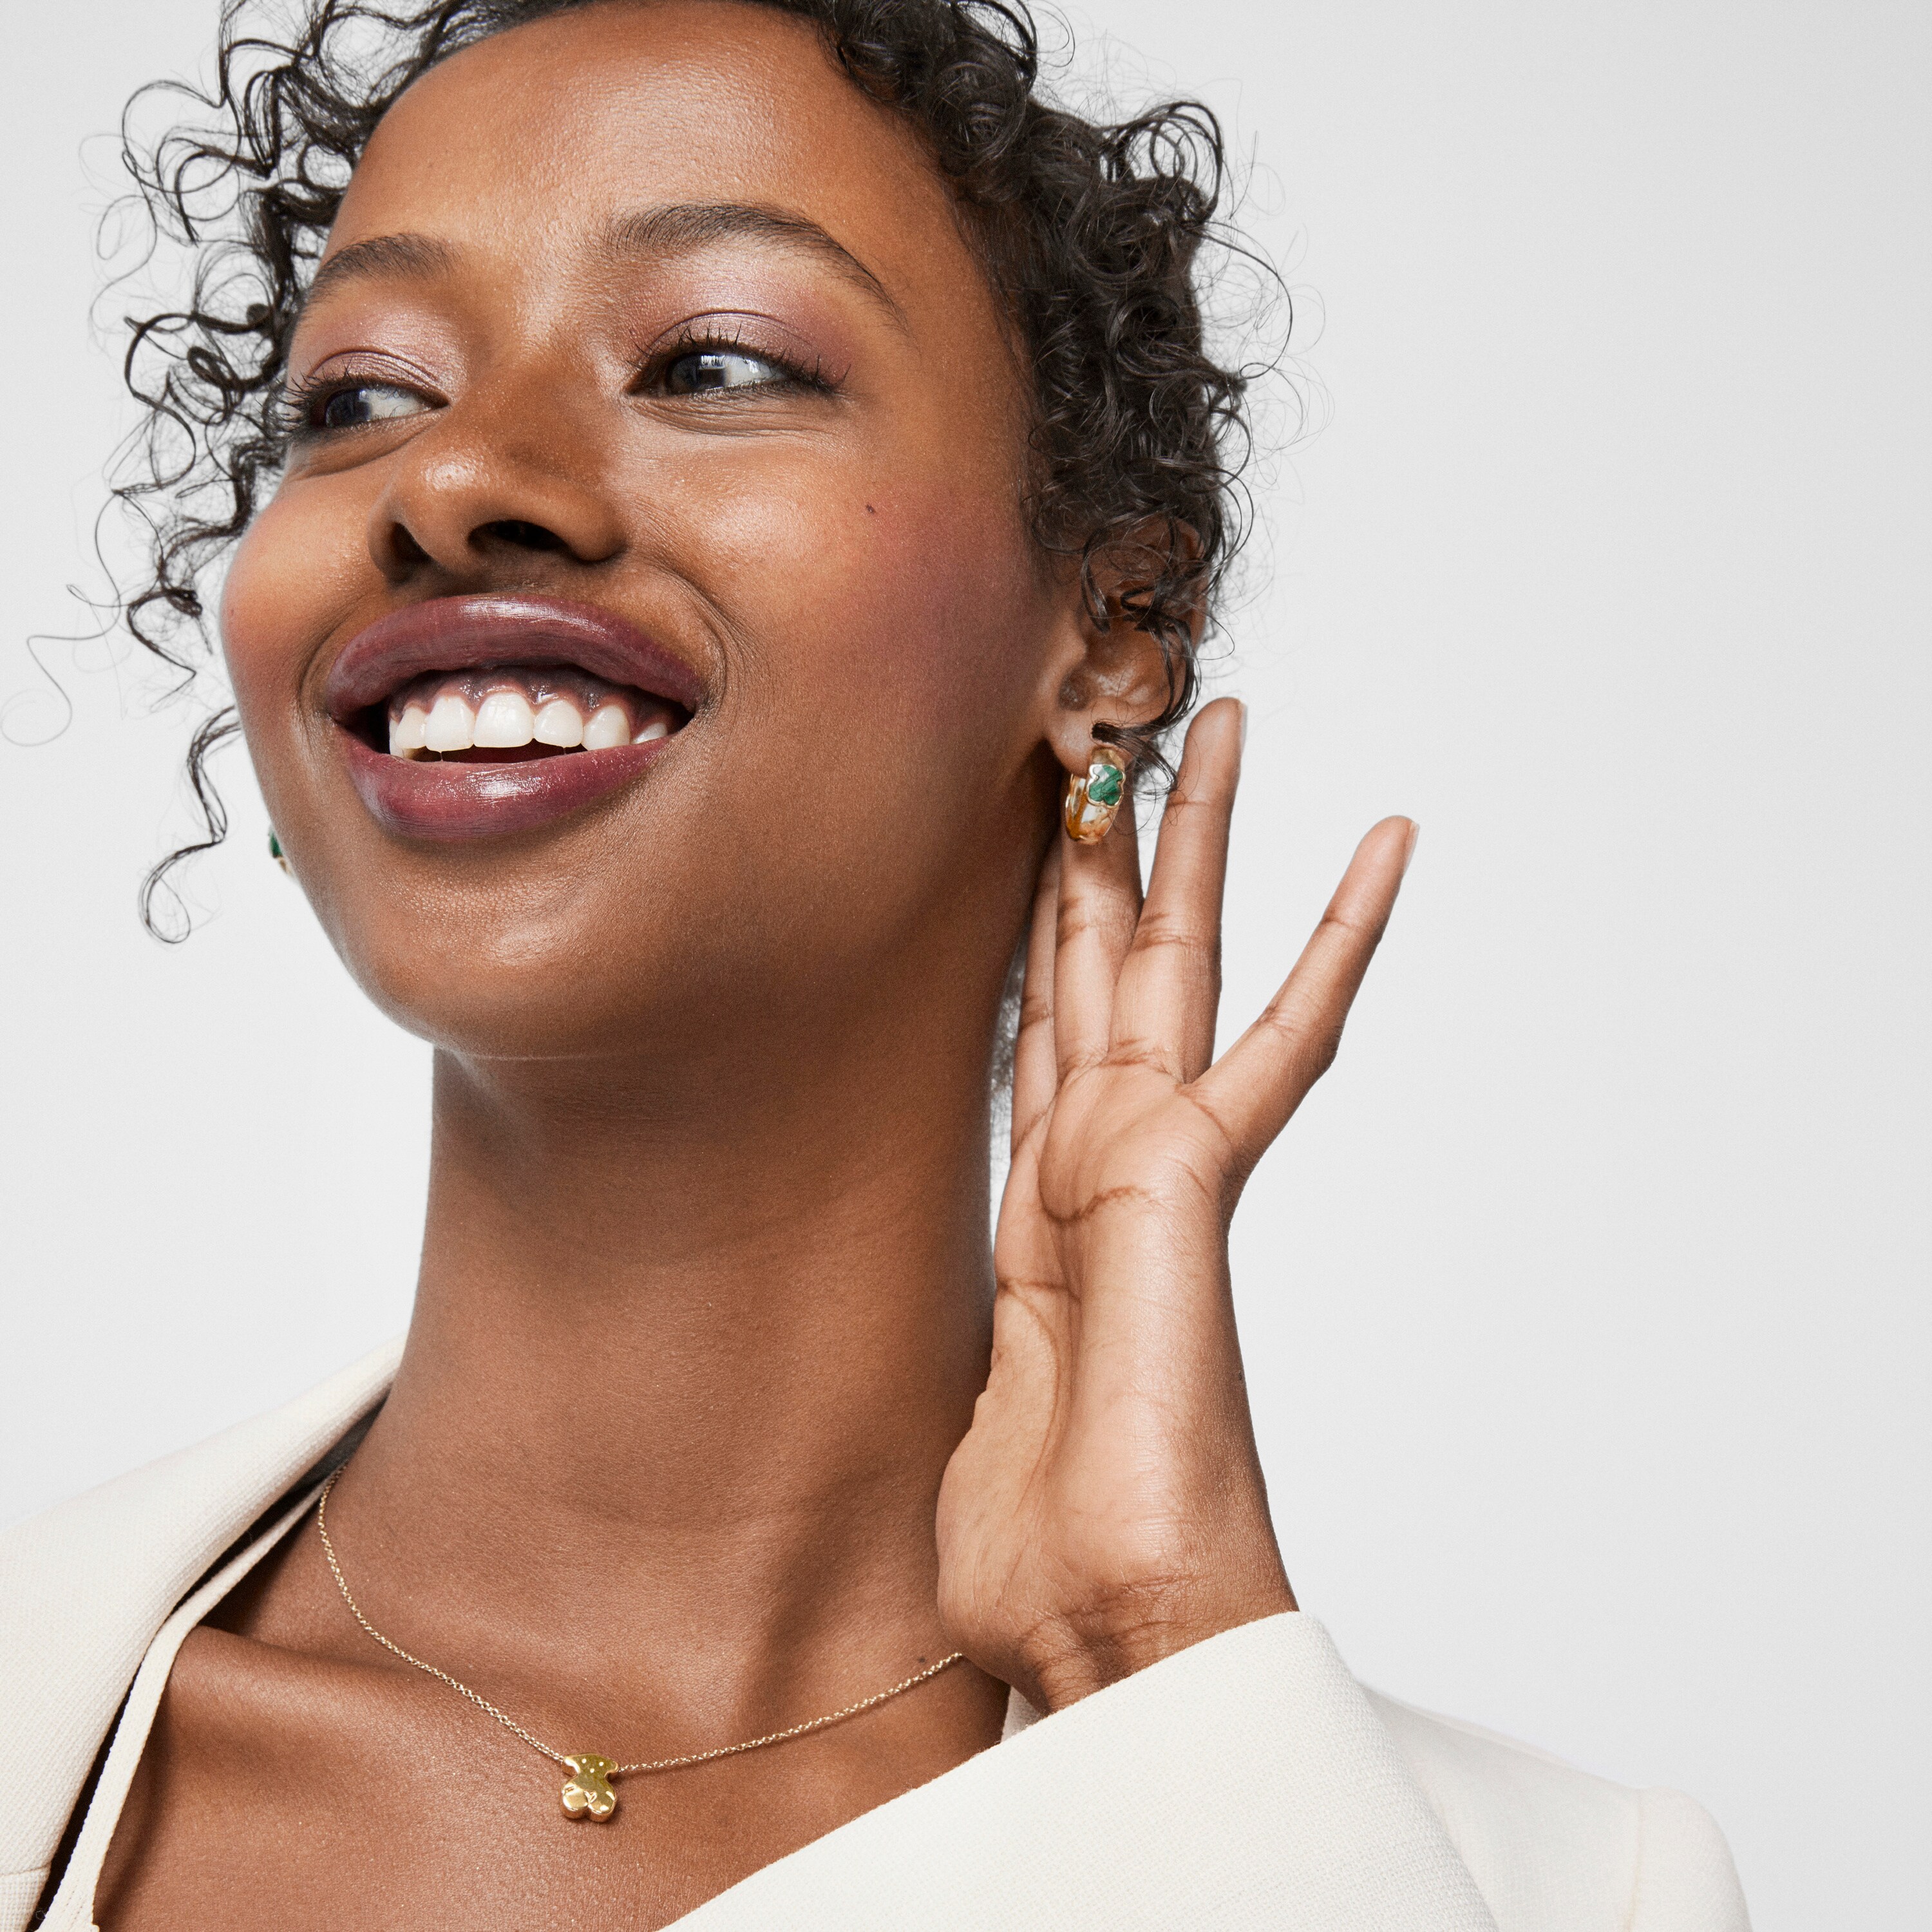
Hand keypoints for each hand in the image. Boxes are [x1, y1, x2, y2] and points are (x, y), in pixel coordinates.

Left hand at [934, 698, 1415, 1710]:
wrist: (1104, 1623)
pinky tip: (1384, 846)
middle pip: (1107, 958)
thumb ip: (1003, 1337)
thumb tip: (1006, 1363)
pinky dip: (1334, 939)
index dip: (1047, 927)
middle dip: (1118, 841)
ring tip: (1214, 726)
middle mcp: (1098, 1159)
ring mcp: (1148, 1160)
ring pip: (1175, 955)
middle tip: (1125, 728)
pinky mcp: (1188, 1175)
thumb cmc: (1039, 1544)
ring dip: (1195, 838)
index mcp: (1043, 1199)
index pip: (1044, 1025)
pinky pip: (1279, 1031)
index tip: (1052, 840)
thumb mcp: (980, 1401)